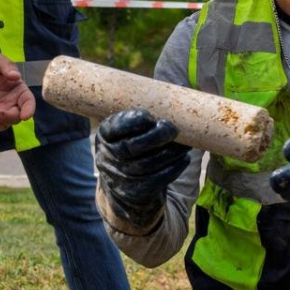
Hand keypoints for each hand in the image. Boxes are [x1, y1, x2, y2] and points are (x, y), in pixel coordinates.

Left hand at [0, 53, 34, 135]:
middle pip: (16, 117)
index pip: (28, 103)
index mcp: (20, 91)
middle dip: (7, 117)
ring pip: (4, 124)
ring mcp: (1, 112)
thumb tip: (15, 76)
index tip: (25, 116)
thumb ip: (7, 66)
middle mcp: (13, 104)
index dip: (29, 110)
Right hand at [94, 109, 189, 230]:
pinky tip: (183, 159)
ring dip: (170, 153)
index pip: (112, 129)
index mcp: (104, 136)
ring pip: (146, 165)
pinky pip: (156, 181)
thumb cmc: (134, 150)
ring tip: (185, 144)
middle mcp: (107, 158)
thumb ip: (144, 118)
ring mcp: (119, 178)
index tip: (149, 116)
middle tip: (172, 128)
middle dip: (156, 137)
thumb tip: (181, 96)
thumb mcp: (129, 131)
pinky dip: (173, 168)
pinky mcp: (134, 193)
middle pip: (130, 148)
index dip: (131, 122)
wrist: (125, 190)